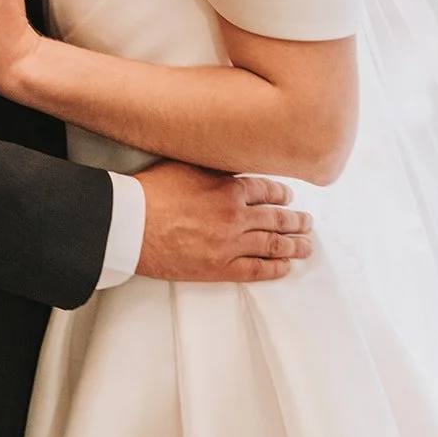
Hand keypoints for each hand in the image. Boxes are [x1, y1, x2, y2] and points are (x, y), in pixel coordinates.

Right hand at [135, 162, 312, 283]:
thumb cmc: (152, 192)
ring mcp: (230, 244)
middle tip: (307, 223)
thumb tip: (233, 167)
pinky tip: (285, 267)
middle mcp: (235, 216)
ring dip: (293, 245)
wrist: (130, 224)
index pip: (267, 190)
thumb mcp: (186, 166)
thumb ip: (215, 169)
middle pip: (276, 218)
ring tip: (306, 246)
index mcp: (228, 188)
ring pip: (272, 245)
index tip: (289, 197)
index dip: (282, 194)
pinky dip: (275, 269)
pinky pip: (256, 270)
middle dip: (295, 221)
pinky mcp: (219, 268)